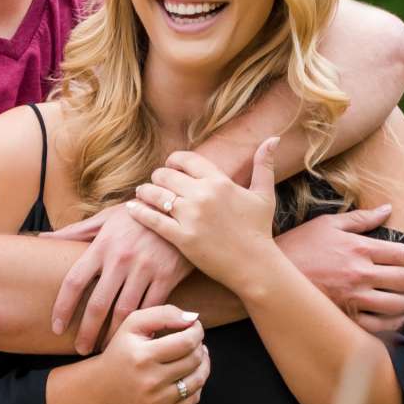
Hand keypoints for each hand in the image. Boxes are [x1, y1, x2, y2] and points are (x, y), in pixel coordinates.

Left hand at [47, 202, 194, 353]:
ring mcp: (144, 268)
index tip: (56, 327)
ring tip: (106, 349)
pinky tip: (137, 337)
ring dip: (113, 335)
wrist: (180, 208)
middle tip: (81, 350)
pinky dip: (142, 325)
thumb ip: (76, 231)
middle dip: (87, 332)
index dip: (62, 308)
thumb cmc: (139, 214)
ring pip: (124, 312)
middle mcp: (120, 258)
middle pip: (97, 304)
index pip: (74, 281)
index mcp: (102, 245)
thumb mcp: (108, 217)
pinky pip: (151, 308)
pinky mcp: (167, 276)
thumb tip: (42, 236)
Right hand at [94, 303, 211, 403]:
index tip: (194, 327)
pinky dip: (196, 384)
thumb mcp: (133, 324)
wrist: (104, 387)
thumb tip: (193, 318)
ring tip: (195, 355)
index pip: (187, 341)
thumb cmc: (122, 350)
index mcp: (142, 356)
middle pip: (194, 359)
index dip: (197, 331)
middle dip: (199, 345)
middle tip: (191, 340)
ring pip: (199, 379)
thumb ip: (164, 313)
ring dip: (203, 363)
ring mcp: (157, 400)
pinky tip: (188, 373)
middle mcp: (150, 381)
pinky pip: (194, 398)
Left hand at [127, 138, 283, 294]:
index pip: (186, 159)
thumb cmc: (260, 230)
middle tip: (154, 183)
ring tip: (141, 194)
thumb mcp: (264, 194)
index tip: (170, 166)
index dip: (174, 160)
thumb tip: (273, 138)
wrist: (256, 266)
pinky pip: (153, 219)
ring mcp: (192, 217)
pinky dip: (138, 212)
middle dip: (157, 177)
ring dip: (145, 192)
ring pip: (156, 194)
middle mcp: (204, 195)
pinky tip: (131, 209)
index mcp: (220, 182)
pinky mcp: (182, 238)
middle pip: (166, 175)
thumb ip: (265, 164)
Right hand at [277, 206, 403, 336]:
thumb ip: (361, 218)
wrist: (272, 272)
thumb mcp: (329, 224)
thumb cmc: (300, 244)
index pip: (402, 254)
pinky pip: (378, 324)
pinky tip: (399, 318)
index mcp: (359, 248)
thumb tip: (388, 208)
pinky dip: (394, 322)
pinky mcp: (345, 315)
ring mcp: (353, 297)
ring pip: (396, 304)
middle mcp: (360, 273)